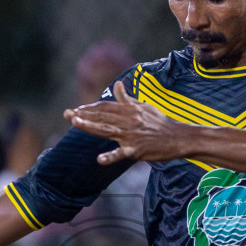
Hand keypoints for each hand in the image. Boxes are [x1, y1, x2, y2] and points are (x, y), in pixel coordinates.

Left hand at [65, 81, 184, 164]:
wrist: (178, 138)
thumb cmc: (160, 123)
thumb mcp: (144, 107)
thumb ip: (127, 99)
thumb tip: (116, 85)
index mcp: (130, 110)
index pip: (106, 107)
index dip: (90, 108)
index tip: (76, 110)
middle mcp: (129, 121)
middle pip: (102, 117)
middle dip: (83, 115)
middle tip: (67, 114)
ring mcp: (131, 136)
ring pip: (107, 130)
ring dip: (90, 126)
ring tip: (75, 122)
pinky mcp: (136, 151)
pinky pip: (121, 154)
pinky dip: (110, 157)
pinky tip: (99, 159)